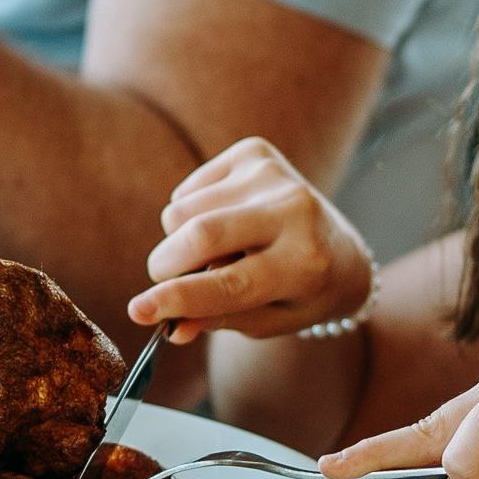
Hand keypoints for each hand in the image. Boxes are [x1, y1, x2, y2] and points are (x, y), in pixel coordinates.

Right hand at [128, 137, 374, 337]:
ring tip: (214, 253)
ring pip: (182, 211)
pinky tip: (222, 221)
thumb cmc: (299, 294)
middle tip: (161, 281)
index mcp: (306, 264)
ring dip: (180, 241)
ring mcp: (274, 175)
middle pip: (200, 233)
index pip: (230, 283)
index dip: (178, 298)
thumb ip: (219, 320)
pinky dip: (190, 213)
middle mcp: (296, 211)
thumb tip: (170, 325)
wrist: (341, 250)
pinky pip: (187, 190)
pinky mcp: (255, 152)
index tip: (138, 311)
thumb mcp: (268, 321)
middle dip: (165, 264)